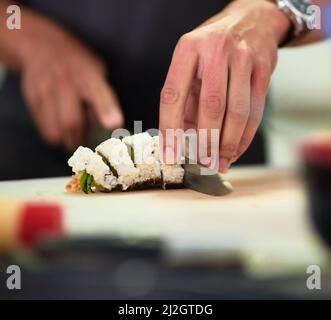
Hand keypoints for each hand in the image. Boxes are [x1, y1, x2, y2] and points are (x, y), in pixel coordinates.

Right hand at [21, 21, 122, 150]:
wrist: (43, 46)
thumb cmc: (79, 67)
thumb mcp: (98, 73)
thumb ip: (104, 98)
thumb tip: (111, 127)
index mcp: (90, 76)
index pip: (99, 95)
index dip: (107, 111)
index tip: (114, 124)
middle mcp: (67, 81)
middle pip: (72, 121)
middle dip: (80, 140)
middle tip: (85, 143)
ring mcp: (46, 89)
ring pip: (56, 131)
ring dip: (67, 140)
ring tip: (72, 134)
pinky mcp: (33, 98)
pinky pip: (45, 130)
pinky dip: (55, 135)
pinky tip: (60, 125)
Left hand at [159, 0, 290, 171]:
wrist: (251, 21)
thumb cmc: (213, 51)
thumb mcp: (190, 65)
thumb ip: (185, 100)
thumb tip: (183, 140)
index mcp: (188, 50)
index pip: (173, 96)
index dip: (170, 130)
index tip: (171, 156)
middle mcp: (215, 51)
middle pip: (211, 106)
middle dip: (207, 142)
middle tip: (203, 163)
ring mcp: (243, 58)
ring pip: (237, 112)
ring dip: (228, 144)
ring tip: (220, 162)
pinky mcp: (264, 69)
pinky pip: (256, 112)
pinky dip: (245, 137)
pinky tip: (236, 150)